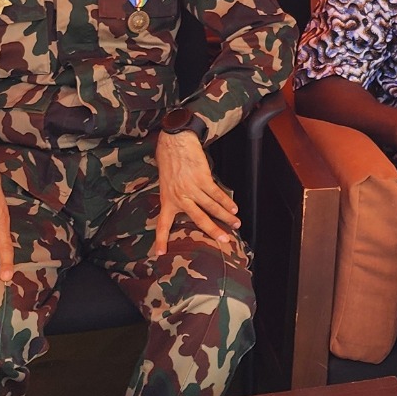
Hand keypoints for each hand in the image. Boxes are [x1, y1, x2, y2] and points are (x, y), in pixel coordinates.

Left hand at [154, 129, 239, 254]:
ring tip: (236, 223)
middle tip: (225, 241)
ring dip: (226, 216)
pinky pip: (217, 193)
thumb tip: (184, 202)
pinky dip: (226, 201)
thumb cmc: (169, 158)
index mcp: (167, 199)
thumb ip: (173, 194)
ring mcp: (191, 188)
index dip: (161, 240)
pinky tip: (234, 207)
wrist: (175, 141)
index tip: (160, 254)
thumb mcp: (164, 181)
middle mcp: (179, 197)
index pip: (163, 224)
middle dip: (214, 231)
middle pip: (199, 219)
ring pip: (212, 207)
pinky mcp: (202, 178)